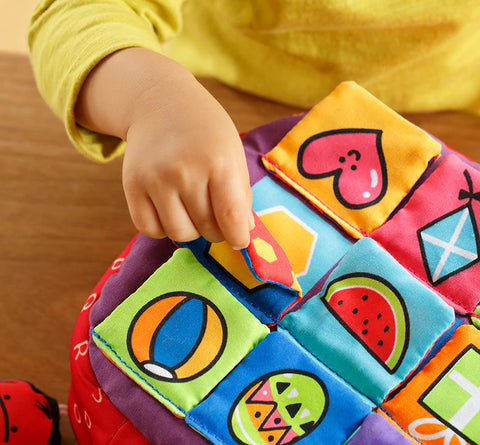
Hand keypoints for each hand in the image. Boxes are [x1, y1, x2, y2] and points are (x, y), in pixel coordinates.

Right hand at [75, 48, 253, 247]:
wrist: (161, 104)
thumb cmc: (206, 131)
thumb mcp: (233, 153)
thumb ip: (240, 194)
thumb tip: (243, 232)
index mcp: (218, 162)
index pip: (230, 217)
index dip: (238, 237)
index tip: (239, 240)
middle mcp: (184, 171)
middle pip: (205, 229)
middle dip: (216, 230)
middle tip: (214, 214)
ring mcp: (155, 179)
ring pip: (178, 234)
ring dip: (190, 230)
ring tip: (193, 210)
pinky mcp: (132, 185)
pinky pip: (148, 228)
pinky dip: (162, 228)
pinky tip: (170, 210)